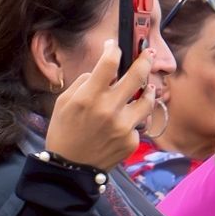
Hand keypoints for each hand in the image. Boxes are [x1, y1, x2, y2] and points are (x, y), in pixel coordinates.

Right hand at [45, 39, 155, 169]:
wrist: (70, 168)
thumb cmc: (64, 132)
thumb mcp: (64, 102)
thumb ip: (84, 83)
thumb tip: (104, 72)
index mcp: (89, 97)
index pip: (109, 63)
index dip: (114, 50)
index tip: (115, 46)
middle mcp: (109, 109)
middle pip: (137, 75)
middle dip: (146, 59)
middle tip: (150, 53)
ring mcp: (123, 126)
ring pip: (147, 99)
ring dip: (148, 89)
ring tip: (148, 87)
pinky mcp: (131, 141)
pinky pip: (137, 123)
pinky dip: (131, 120)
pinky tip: (122, 124)